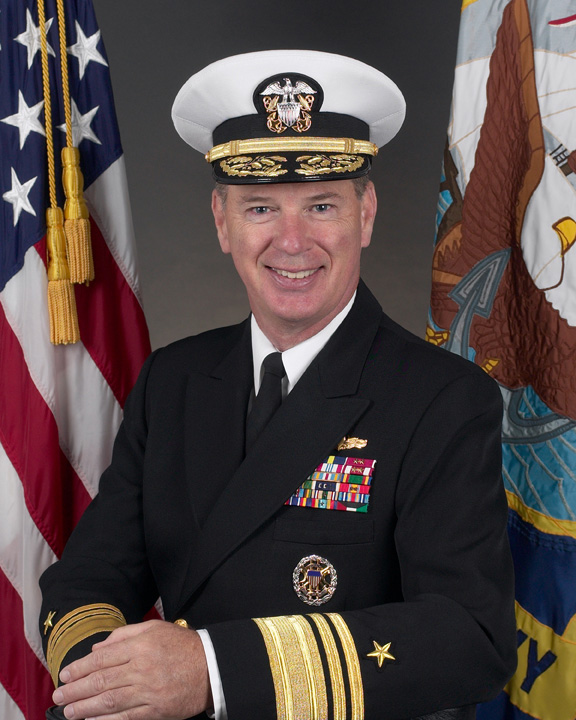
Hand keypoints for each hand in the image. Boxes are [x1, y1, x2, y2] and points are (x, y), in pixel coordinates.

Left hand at [52, 619, 211, 719]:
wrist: (211, 666)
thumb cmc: (182, 645)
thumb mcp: (155, 628)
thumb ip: (124, 635)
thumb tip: (98, 648)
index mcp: (140, 645)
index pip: (102, 658)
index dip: (80, 668)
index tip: (66, 674)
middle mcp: (142, 667)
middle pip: (102, 680)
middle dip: (76, 689)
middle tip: (58, 695)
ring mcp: (149, 690)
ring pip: (110, 700)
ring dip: (85, 708)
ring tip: (69, 711)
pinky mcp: (156, 709)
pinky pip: (127, 716)